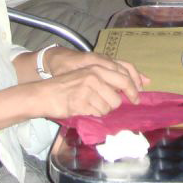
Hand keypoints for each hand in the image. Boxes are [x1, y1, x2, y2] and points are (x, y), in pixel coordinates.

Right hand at [33, 56, 148, 118]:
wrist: (45, 94)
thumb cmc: (67, 86)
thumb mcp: (87, 76)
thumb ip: (106, 79)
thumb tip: (128, 89)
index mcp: (98, 68)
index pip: (125, 78)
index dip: (134, 89)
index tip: (137, 98)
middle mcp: (95, 77)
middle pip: (118, 97)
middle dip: (117, 103)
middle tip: (111, 106)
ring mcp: (88, 90)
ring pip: (108, 107)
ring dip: (102, 110)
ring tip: (91, 105)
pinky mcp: (81, 103)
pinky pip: (97, 113)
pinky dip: (93, 114)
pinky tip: (84, 108)